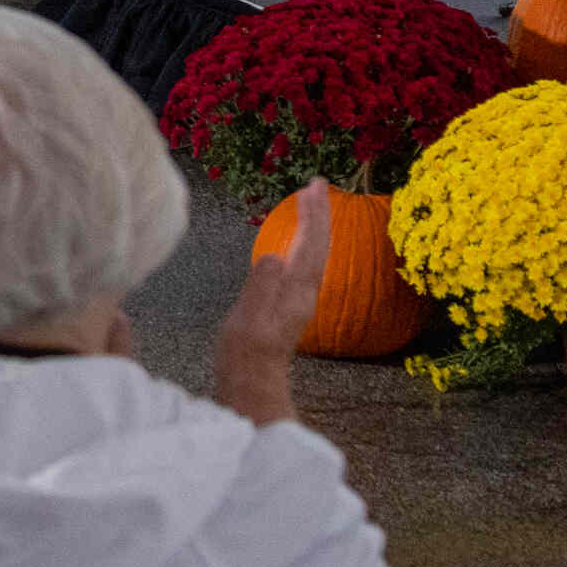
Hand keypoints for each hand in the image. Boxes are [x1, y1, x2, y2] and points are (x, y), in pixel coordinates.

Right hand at [219, 183, 325, 426]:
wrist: (252, 381)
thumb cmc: (246, 351)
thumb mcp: (249, 316)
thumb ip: (262, 284)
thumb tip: (275, 256)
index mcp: (298, 289)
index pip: (311, 243)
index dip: (314, 213)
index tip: (314, 186)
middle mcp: (306, 291)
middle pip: (318, 245)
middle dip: (319, 213)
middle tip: (316, 185)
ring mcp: (300, 298)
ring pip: (314, 253)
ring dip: (314, 226)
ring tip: (309, 204)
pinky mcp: (290, 304)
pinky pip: (303, 262)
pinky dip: (303, 242)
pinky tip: (295, 241)